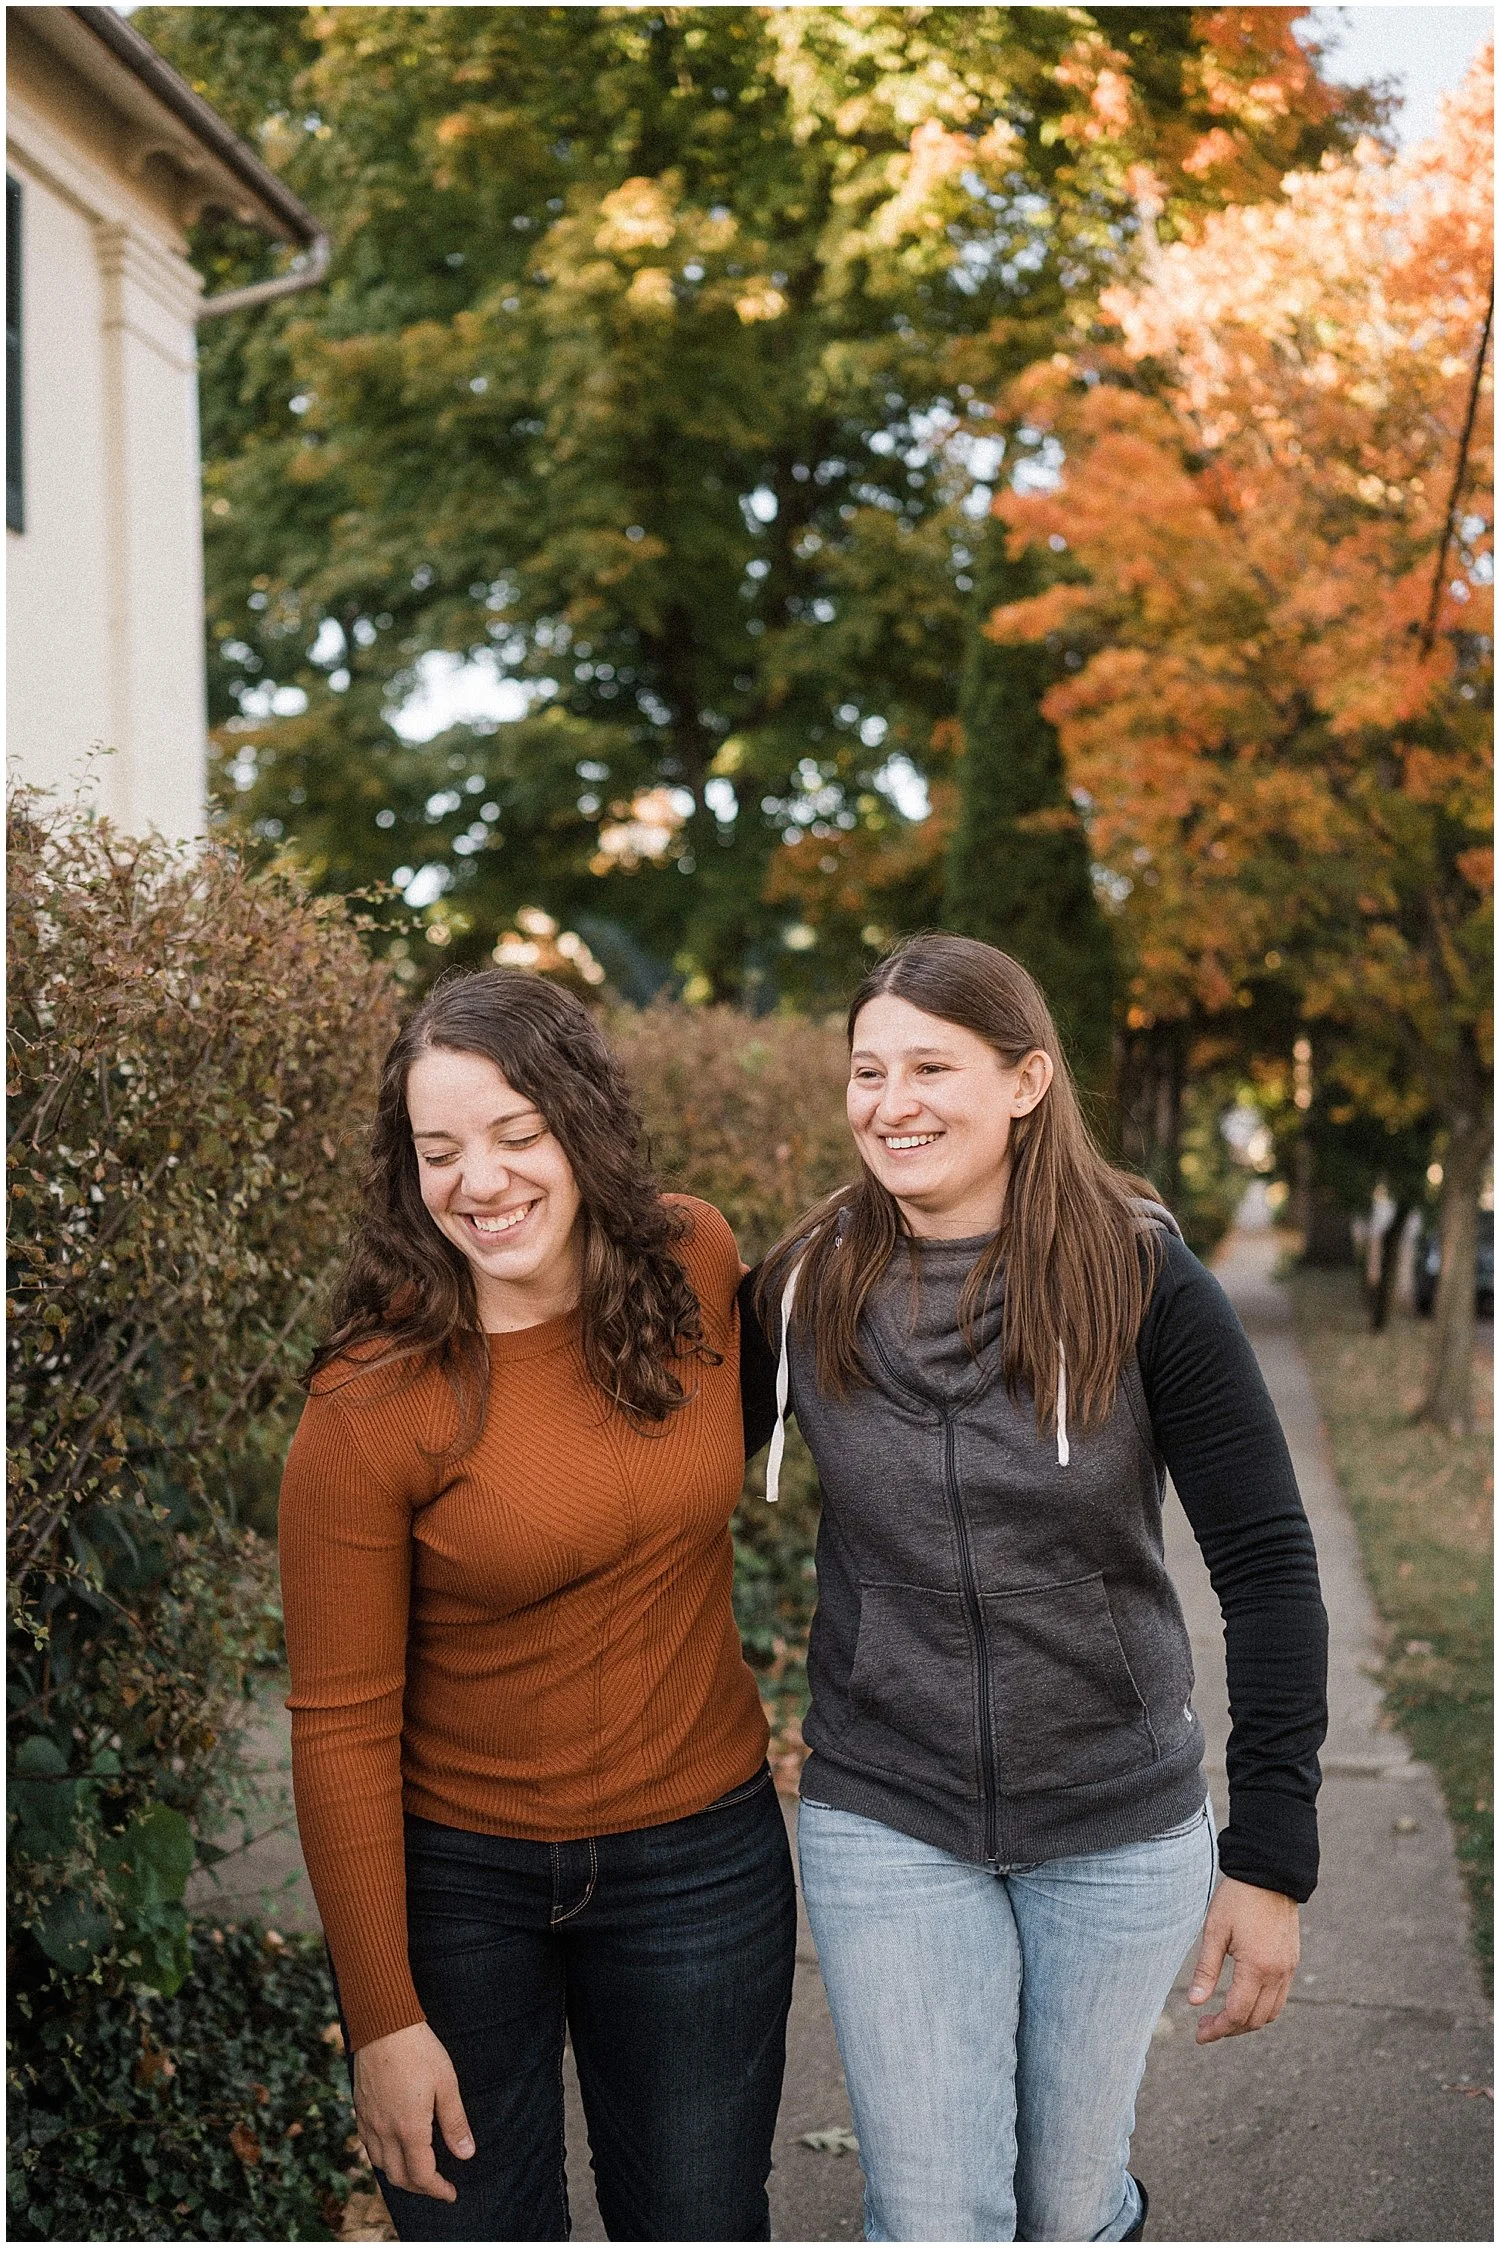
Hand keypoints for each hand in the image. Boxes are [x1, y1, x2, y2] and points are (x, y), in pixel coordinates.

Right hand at [353, 2020, 474, 2201]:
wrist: (383, 2025)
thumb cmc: (419, 2051)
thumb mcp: (447, 2084)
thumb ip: (455, 2122)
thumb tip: (466, 2153)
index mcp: (409, 2129)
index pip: (422, 2175)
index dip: (437, 2189)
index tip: (450, 2193)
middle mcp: (384, 2131)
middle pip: (398, 2177)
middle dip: (419, 2187)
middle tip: (437, 2185)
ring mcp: (369, 2121)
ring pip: (380, 2164)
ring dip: (399, 2175)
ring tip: (417, 2171)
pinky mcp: (360, 2109)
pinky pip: (368, 2146)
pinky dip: (382, 2157)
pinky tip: (392, 2148)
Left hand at [1188, 1876, 1299, 2043]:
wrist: (1270, 1873)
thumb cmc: (1238, 1899)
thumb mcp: (1215, 1931)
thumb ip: (1206, 1969)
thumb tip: (1195, 2003)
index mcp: (1257, 1967)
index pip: (1237, 2013)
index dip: (1217, 2029)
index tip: (1199, 2035)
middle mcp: (1277, 1974)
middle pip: (1254, 2019)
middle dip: (1230, 2029)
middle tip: (1205, 2026)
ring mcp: (1288, 1969)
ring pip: (1270, 2013)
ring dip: (1247, 2021)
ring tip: (1222, 2016)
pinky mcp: (1292, 1962)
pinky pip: (1280, 1998)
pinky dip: (1262, 2008)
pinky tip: (1243, 1999)